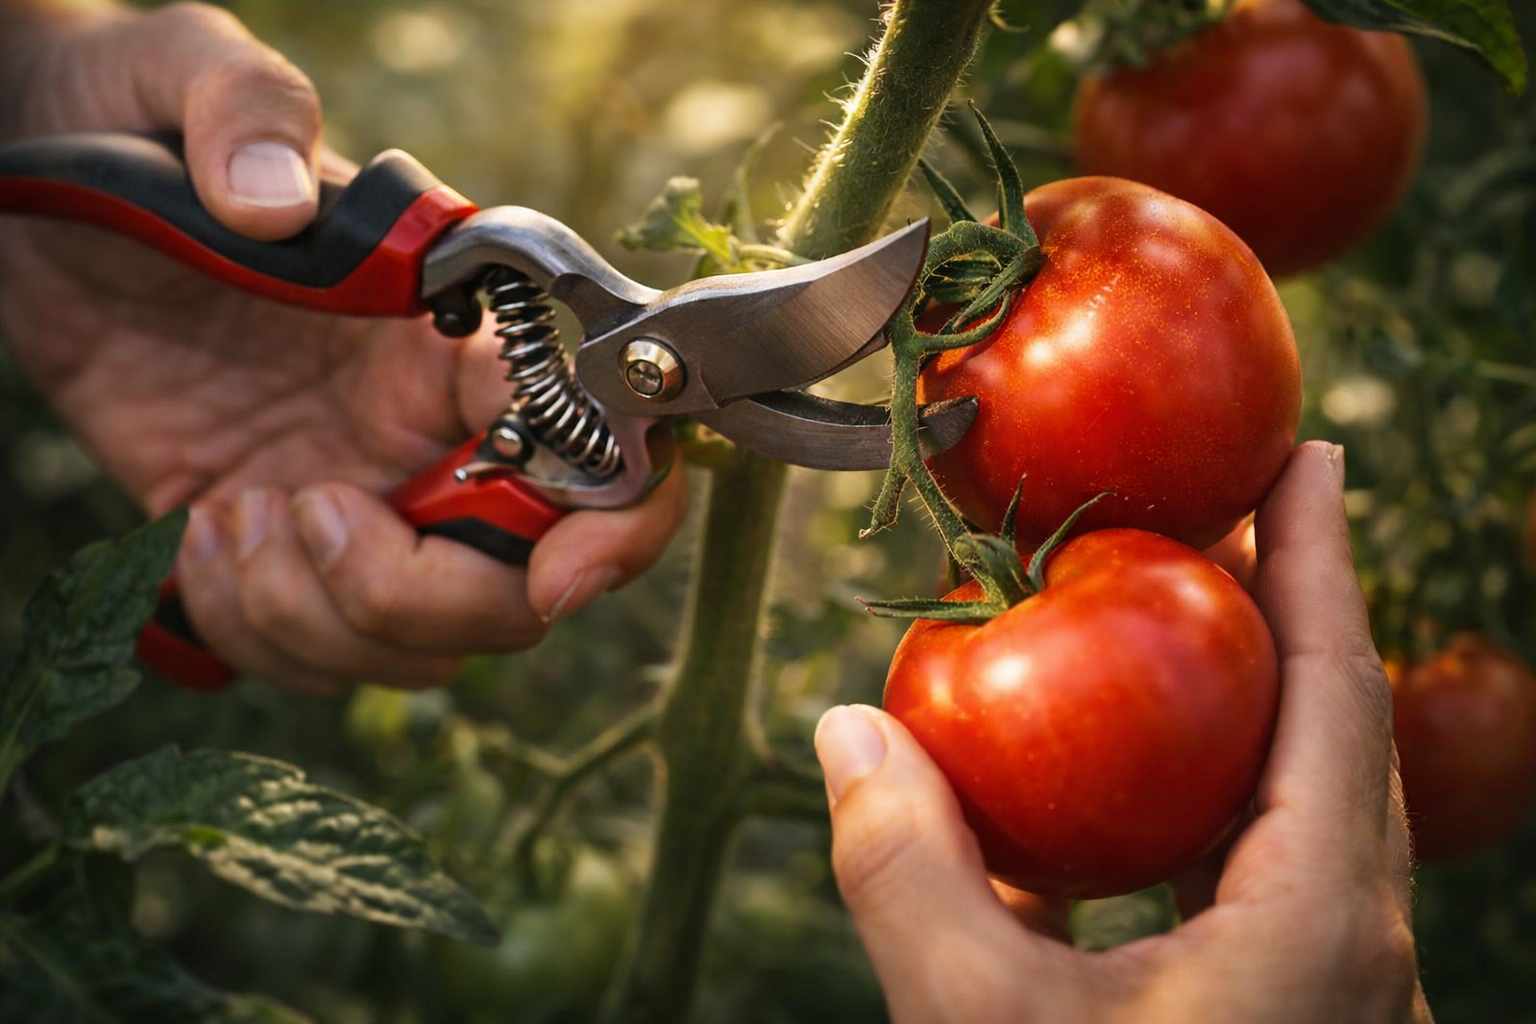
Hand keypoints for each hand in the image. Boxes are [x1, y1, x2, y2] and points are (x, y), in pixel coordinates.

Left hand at [0, 1, 687, 693]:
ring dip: (312, 620)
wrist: (31, 184)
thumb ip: (248, 113)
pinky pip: (304, 656)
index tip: (554, 578)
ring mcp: (354, 503)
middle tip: (307, 509)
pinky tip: (193, 536)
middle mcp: (427, 439)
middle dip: (416, 599)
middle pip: (507, 597)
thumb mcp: (188, 78)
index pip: (600, 456)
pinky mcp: (268, 548)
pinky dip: (249, 630)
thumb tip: (277, 205)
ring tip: (230, 515)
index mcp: (457, 342)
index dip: (611, 534)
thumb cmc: (133, 121)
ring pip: (409, 650)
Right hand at [814, 442, 1430, 1023]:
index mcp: (1321, 920)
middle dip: (1283, 615)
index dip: (1321, 559)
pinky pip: (1259, 882)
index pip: (1339, 693)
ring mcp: (1332, 988)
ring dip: (1240, 711)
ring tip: (1173, 630)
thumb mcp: (979, 1019)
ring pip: (1299, 810)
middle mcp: (1357, 943)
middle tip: (1222, 518)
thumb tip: (846, 730)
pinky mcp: (1288, 1018)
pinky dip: (1194, 813)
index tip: (1308, 455)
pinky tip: (1106, 810)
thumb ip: (906, 870)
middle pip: (1332, 735)